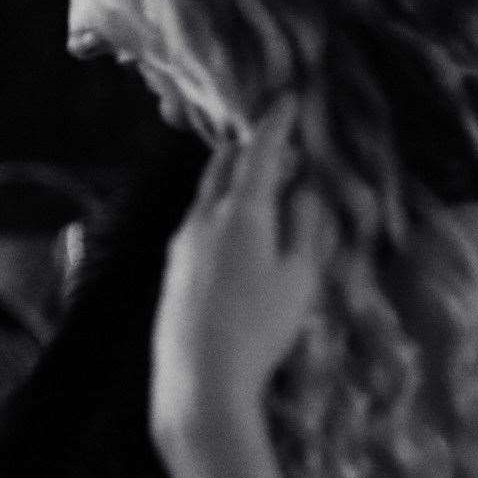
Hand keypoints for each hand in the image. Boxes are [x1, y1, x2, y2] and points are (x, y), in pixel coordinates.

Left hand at [151, 99, 333, 452]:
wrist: (199, 378)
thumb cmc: (261, 327)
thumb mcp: (299, 275)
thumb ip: (304, 224)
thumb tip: (305, 186)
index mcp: (239, 212)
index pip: (258, 153)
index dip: (275, 124)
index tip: (288, 99)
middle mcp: (201, 218)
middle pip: (225, 167)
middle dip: (252, 147)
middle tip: (278, 139)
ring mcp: (180, 243)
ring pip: (208, 194)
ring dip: (235, 178)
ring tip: (262, 179)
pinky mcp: (172, 268)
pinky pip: (198, 221)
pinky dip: (221, 206)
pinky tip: (236, 225)